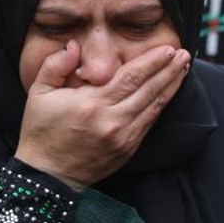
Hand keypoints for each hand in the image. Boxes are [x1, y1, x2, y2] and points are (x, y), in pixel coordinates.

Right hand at [14, 41, 190, 187]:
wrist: (48, 176)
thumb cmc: (42, 132)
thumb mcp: (38, 93)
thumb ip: (55, 65)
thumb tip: (74, 45)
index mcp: (91, 103)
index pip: (130, 77)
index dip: (152, 62)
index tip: (168, 49)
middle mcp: (112, 120)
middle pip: (149, 89)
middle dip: (169, 70)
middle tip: (185, 53)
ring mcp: (123, 137)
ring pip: (154, 106)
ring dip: (171, 86)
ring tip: (184, 68)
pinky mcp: (128, 149)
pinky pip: (149, 123)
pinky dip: (162, 105)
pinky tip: (168, 93)